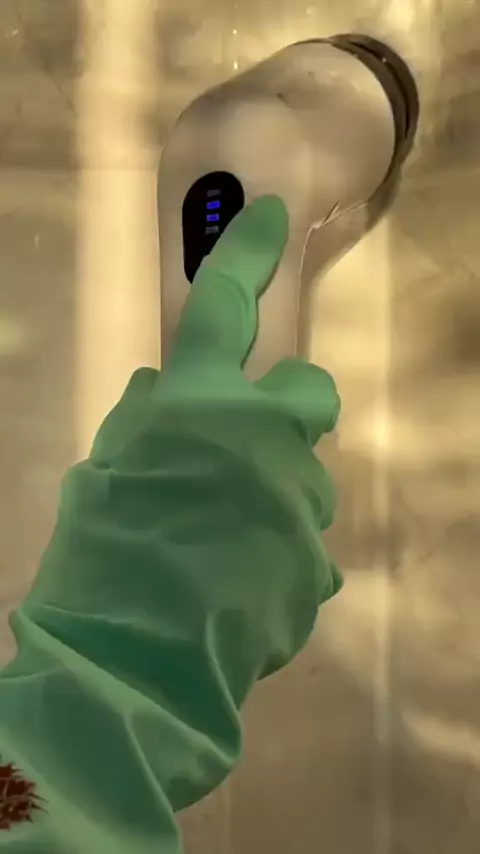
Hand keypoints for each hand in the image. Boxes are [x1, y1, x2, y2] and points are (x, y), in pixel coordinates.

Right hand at [88, 194, 342, 673]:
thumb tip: (161, 389)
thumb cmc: (98, 559)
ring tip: (227, 543)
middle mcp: (263, 436)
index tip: (272, 216)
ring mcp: (299, 499)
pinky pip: (306, 543)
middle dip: (292, 406)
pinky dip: (280, 553)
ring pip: (309, 476)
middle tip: (253, 445)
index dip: (247, 250)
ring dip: (278, 493)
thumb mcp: (100, 477)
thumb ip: (139, 425)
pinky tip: (240, 585)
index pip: (225, 304)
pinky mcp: (318, 560)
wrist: (133, 666)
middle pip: (312, 391)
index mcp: (197, 404)